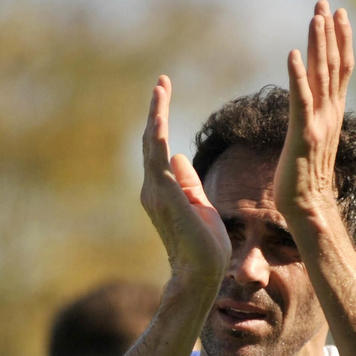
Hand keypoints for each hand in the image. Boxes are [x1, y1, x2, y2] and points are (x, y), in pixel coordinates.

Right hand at [139, 75, 229, 287]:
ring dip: (157, 115)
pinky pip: (158, 158)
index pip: (159, 150)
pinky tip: (160, 115)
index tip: (165, 96)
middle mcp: (153, 189)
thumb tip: (180, 157)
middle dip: (157, 110)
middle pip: (152, 142)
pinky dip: (158, 134)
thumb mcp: (199, 205)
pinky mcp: (165, 195)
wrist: (201, 273)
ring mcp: (156, 192)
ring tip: (161, 88)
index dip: (161, 122)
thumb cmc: (203, 247)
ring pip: (153, 145)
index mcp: (162, 191)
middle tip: (162, 82)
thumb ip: (188, 182)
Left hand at [274, 0, 352, 231]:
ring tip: (315, 16)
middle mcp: (330, 114)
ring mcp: (318, 124)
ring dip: (318, 44)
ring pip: (320, 75)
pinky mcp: (303, 135)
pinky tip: (291, 54)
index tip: (337, 14)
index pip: (341, 70)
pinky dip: (297, 76)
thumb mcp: (314, 144)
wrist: (310, 210)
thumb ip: (316, 123)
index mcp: (332, 114)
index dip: (340, 40)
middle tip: (324, 1)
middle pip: (333, 65)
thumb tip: (314, 111)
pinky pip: (300, 100)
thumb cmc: (308, 182)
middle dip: (329, 32)